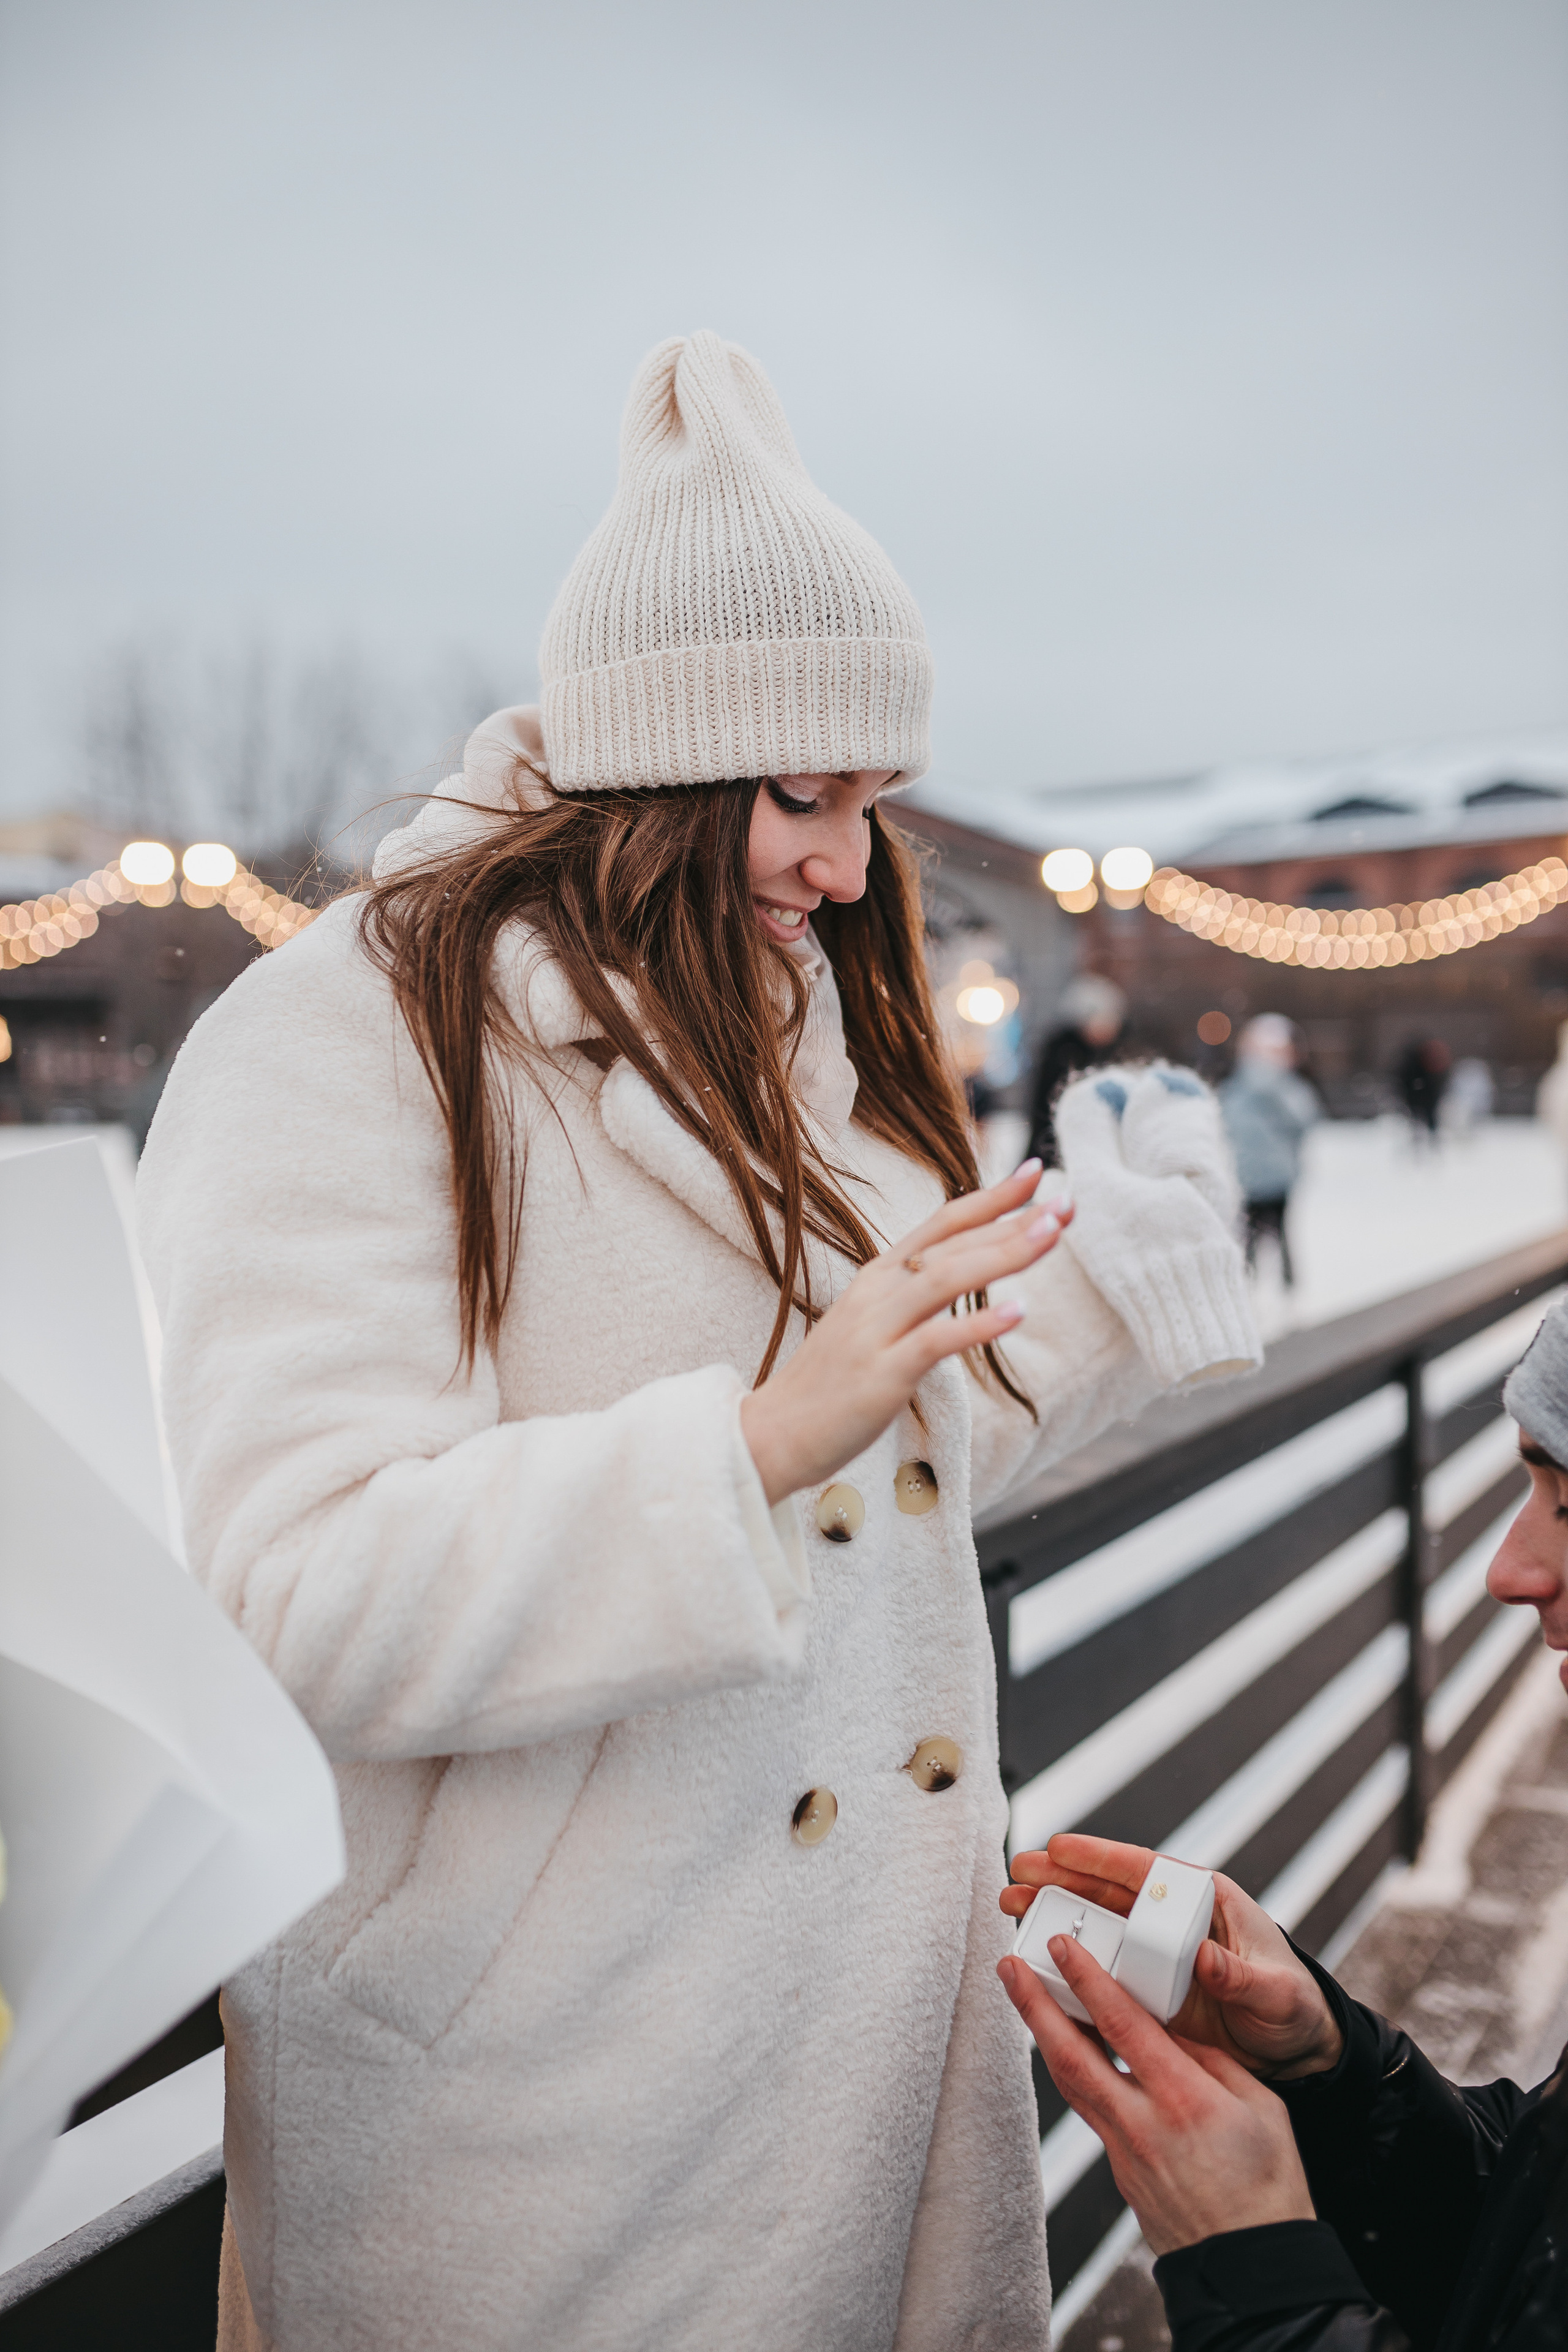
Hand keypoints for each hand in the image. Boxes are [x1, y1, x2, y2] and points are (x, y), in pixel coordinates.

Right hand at [739, 1163, 1067, 1504]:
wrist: (772, 1434)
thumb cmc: (829, 1385)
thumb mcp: (872, 1324)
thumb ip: (913, 1296)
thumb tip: (960, 1275)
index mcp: (878, 1276)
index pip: (942, 1223)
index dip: (990, 1197)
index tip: (1036, 1171)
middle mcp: (878, 1292)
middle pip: (953, 1244)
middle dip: (1014, 1220)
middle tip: (1067, 1201)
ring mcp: (877, 1330)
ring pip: (946, 1279)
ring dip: (1003, 1253)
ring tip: (1052, 1235)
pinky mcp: (881, 1374)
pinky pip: (935, 1342)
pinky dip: (977, 1324)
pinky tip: (1017, 1312)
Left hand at [999, 1939, 1314, 2255]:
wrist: (1253, 2267)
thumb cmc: (1270, 2187)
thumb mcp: (1261, 2107)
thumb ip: (1211, 2062)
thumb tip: (1171, 2033)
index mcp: (1183, 2099)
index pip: (1122, 2025)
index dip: (1087, 1980)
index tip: (1062, 1947)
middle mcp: (1142, 2123)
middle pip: (1071, 2054)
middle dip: (1034, 2004)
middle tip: (1009, 1965)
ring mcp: (1124, 2152)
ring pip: (1070, 2083)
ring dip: (1041, 2035)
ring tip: (1024, 1997)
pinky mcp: (1120, 2172)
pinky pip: (1090, 2110)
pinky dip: (1072, 2074)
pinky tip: (1067, 2051)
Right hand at [1002, 1834, 1341, 2079]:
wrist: (1296, 2052)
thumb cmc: (1294, 2008)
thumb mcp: (1276, 1992)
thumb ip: (1240, 1975)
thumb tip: (1203, 1956)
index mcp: (1205, 1903)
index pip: (1148, 1870)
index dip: (1102, 1857)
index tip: (1060, 1848)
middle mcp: (1174, 1920)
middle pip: (1109, 1892)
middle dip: (1061, 1878)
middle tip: (1017, 1872)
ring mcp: (1157, 1953)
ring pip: (1097, 1925)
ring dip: (1055, 1912)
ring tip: (1013, 1906)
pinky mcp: (1148, 1988)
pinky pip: (1103, 1968)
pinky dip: (1070, 1961)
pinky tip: (1038, 1958)